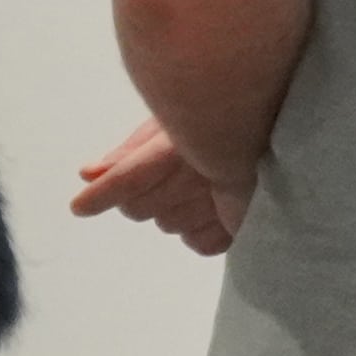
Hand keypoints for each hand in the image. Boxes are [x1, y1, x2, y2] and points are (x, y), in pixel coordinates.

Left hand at [69, 117, 247, 255]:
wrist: (276, 124)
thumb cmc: (219, 113)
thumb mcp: (173, 120)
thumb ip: (131, 149)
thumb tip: (87, 175)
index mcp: (177, 146)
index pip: (128, 178)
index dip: (100, 195)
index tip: (79, 207)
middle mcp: (197, 178)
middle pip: (139, 208)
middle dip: (138, 196)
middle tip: (157, 178)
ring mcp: (219, 205)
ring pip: (168, 225)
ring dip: (170, 210)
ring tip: (192, 186)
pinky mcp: (240, 224)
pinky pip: (199, 242)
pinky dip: (196, 230)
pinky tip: (207, 209)